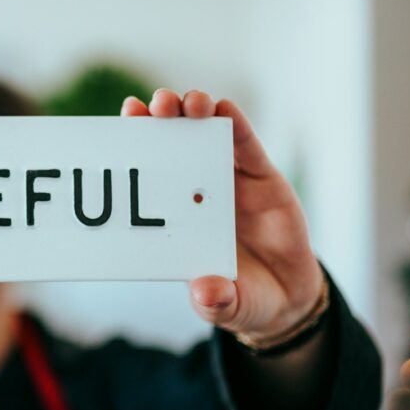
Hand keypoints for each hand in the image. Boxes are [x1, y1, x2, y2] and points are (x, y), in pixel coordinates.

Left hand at [121, 89, 324, 341]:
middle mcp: (195, 191)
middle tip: (151, 106)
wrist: (287, 295)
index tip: (122, 124)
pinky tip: (223, 108)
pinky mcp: (261, 176)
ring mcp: (228, 180)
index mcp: (175, 218)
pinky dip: (235, 124)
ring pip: (205, 135)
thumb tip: (206, 293)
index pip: (148, 176)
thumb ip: (216, 301)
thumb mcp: (228, 306)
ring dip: (193, 113)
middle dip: (158, 120)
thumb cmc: (242, 298)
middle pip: (171, 144)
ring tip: (185, 103)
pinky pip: (246, 145)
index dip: (134, 148)